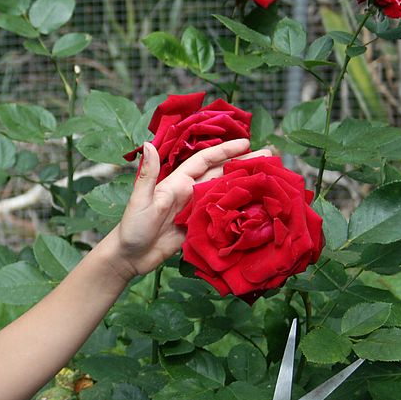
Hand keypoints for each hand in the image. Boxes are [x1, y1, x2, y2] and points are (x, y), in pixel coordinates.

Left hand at [104, 138, 270, 279]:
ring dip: (244, 185)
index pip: (205, 161)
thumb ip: (148, 174)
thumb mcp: (140, 200)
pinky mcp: (199, 228)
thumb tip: (147, 143)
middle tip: (270, 157)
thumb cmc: (132, 227)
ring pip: (224, 193)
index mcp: (177, 183)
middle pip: (220, 174)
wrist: (129, 257)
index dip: (225, 151)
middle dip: (243, 164)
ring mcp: (195, 211)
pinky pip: (222, 216)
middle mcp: (189, 193)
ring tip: (269, 180)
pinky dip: (238, 211)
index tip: (247, 142)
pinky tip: (256, 209)